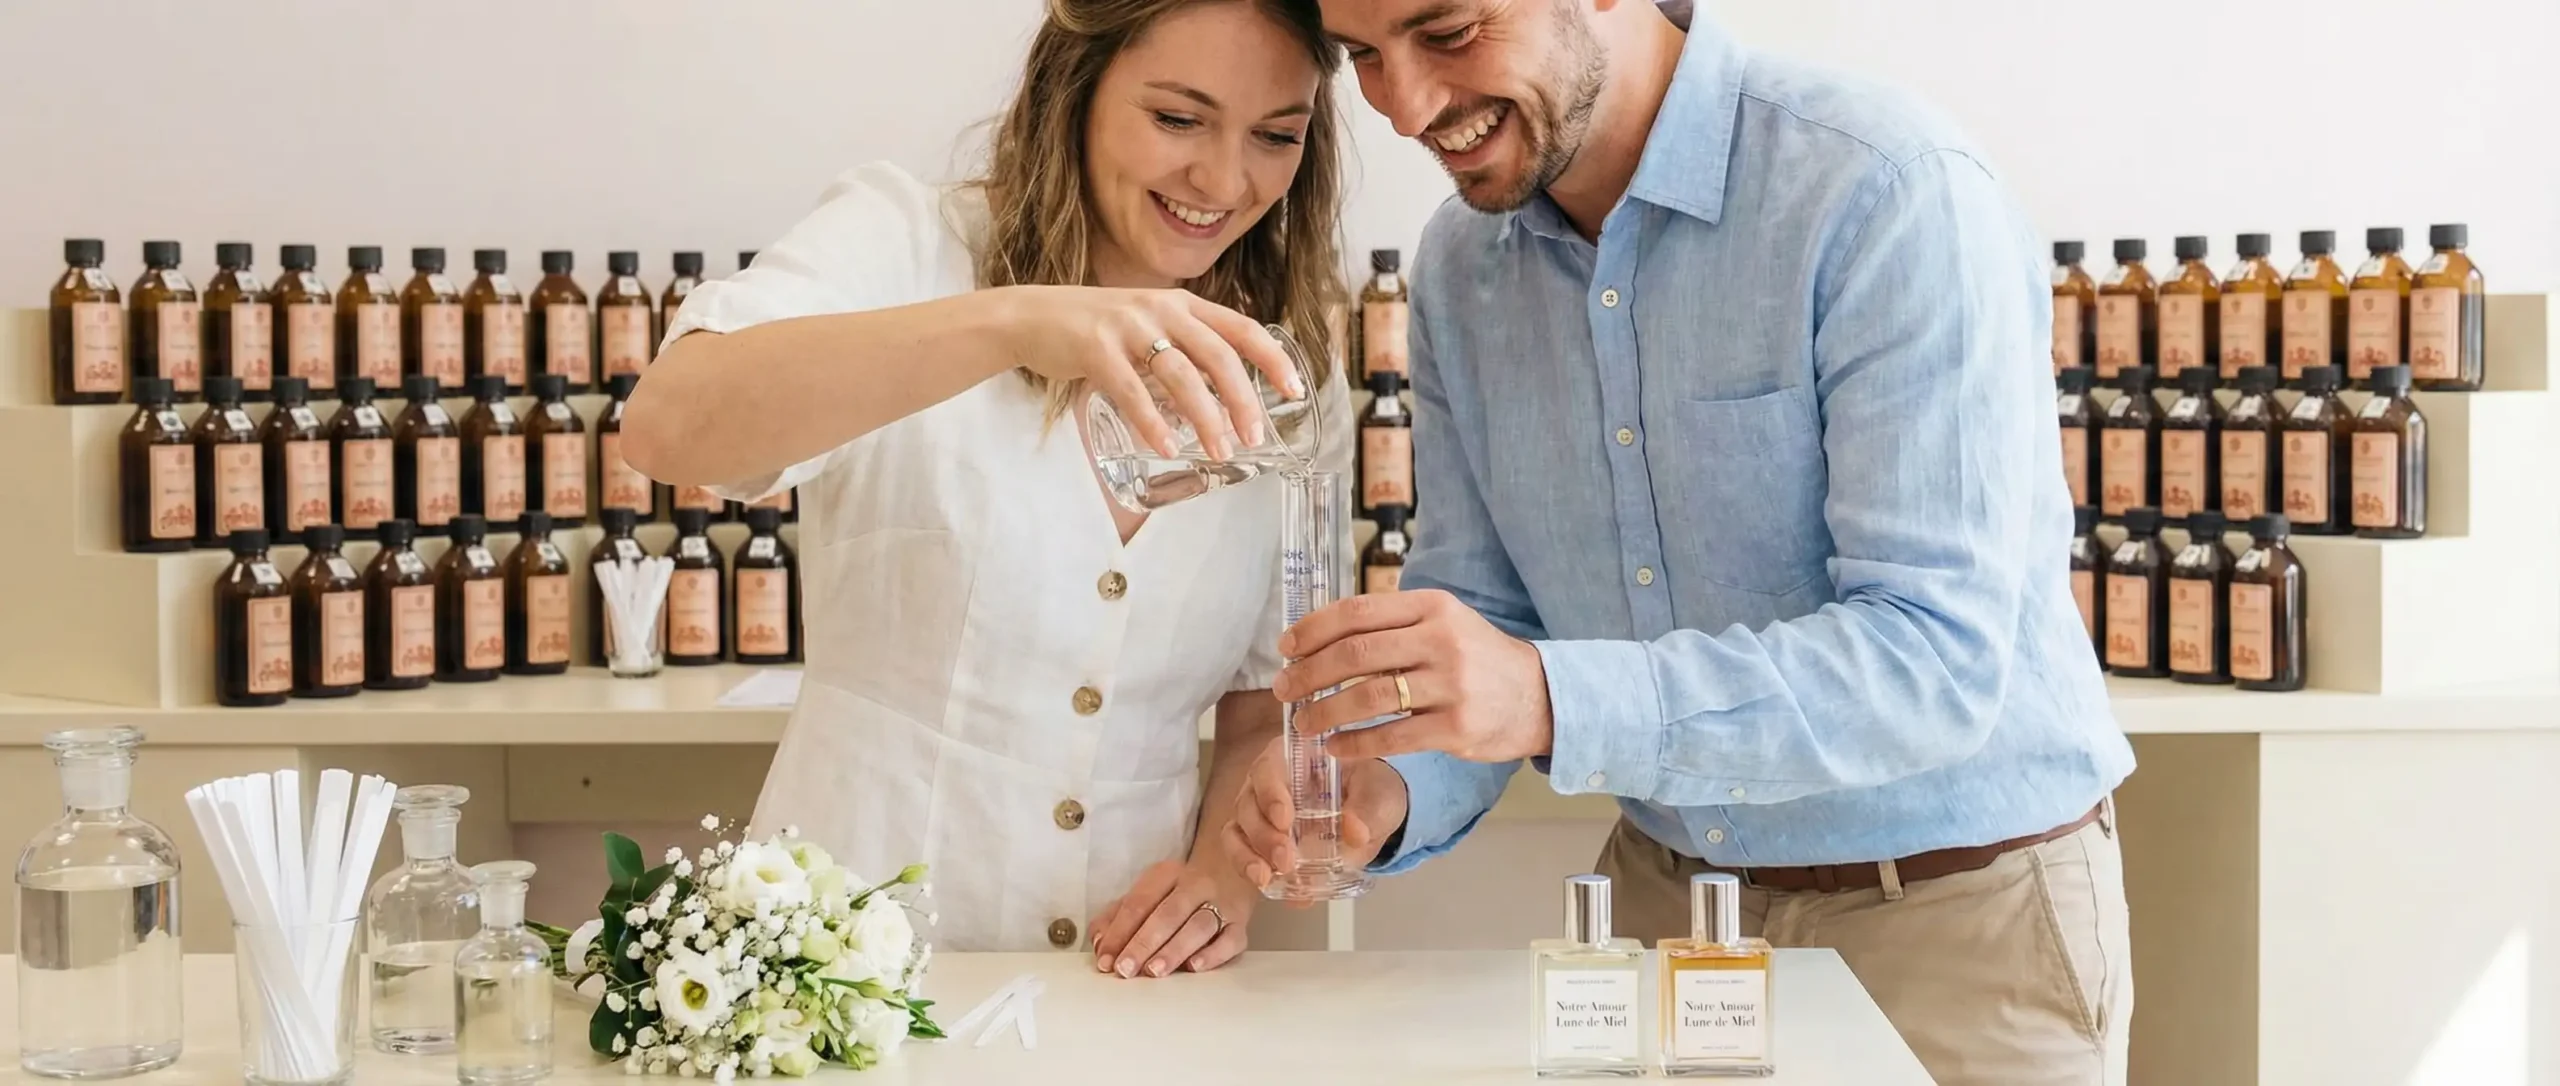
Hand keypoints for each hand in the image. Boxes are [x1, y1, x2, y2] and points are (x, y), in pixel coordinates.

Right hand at [998, 284, 1302, 461]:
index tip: (1296, 389)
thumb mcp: (1148, 324)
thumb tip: (1224, 398)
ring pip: (1180, 375)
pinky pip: (1132, 390)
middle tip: (1254, 436)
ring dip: (1204, 417)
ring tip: (1218, 451)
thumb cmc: (1097, 328)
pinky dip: (1152, 421)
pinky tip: (1165, 446)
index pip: (1241, 328)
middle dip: (1243, 399)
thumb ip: (1183, 349)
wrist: (1031, 316)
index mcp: (1182, 305)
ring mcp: (1128, 327)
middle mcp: (1162, 309)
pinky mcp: (1096, 348)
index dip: (1272, 358)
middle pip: (1218, 355)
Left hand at [1088, 858, 1254, 977]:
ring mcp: (1222, 904)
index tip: (1106, 960)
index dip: (1119, 932)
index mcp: (1166, 874)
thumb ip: (1117, 917)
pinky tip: (1194, 967)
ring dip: (1174, 949)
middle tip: (1126, 969)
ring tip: (1154, 970)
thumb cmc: (1179, 892)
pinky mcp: (1241, 925)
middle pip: (1167, 914)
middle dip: (1144, 943)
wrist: (1232, 870)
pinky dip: (1213, 954)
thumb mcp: (1147, 894)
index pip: (1139, 902)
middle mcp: (1196, 885)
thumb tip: (1100, 944)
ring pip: (1198, 926)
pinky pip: (1230, 940)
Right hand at [1223, 739, 1409, 892]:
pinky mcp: (1260, 844)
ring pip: (1237, 832)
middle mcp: (1267, 784)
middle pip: (1248, 805)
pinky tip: (1277, 889)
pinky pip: (1244, 856)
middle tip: (1285, 859)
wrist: (1375, 815)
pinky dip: (1255, 873)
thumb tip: (1355, 831)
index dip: (1270, 794)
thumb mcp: (1379, 794)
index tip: (1285, 819)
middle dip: (1262, 836)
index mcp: (1293, 759)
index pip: (1268, 769)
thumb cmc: (1372, 791)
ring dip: (1248, 857)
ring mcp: (1260, 815)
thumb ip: (1369, 810)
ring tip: (1267, 877)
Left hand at [1271, 590, 1553, 763]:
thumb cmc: (1476, 658)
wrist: (1538, 696)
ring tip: (1303, 724)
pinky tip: (1335, 747)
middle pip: (1356, 653)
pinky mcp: (1456, 728)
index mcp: (1432, 607)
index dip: (1312, 630)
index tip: (1285, 648)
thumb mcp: (1443, 623)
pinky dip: (1355, 744)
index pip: (1358, 612)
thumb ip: (1392, 623)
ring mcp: (1451, 685)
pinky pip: (1392, 736)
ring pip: (1369, 697)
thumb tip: (1320, 635)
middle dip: (1309, 674)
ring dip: (1325, 713)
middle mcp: (1442, 640)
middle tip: (1283, 690)